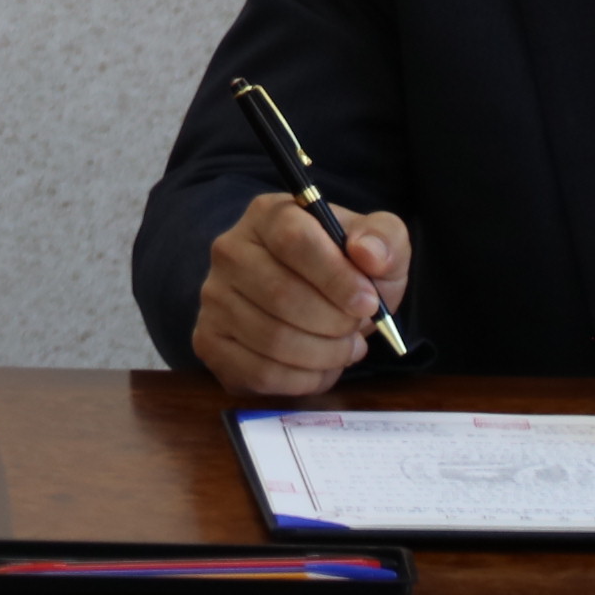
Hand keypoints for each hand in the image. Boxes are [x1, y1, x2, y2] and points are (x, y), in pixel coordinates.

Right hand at [193, 193, 412, 399]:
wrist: (314, 302)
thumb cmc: (345, 270)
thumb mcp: (378, 245)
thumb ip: (384, 239)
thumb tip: (369, 254)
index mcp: (269, 214)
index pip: (294, 240)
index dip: (336, 277)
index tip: (369, 302)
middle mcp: (230, 250)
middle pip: (281, 295)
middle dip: (334, 323)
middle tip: (356, 330)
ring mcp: (214, 298)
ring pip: (272, 339)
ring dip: (323, 354)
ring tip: (344, 348)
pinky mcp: (210, 341)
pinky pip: (259, 372)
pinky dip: (303, 380)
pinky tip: (320, 367)